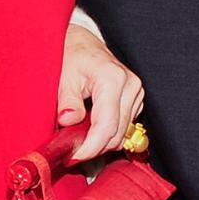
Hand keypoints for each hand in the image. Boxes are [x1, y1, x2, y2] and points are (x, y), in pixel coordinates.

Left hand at [59, 21, 144, 163]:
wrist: (81, 42)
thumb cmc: (71, 55)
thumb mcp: (62, 75)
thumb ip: (67, 100)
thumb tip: (68, 121)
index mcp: (113, 79)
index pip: (106, 126)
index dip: (89, 147)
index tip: (73, 157)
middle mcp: (130, 85)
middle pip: (116, 133)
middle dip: (94, 148)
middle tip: (71, 153)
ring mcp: (136, 92)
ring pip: (122, 133)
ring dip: (101, 142)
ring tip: (78, 141)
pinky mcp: (135, 98)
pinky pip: (125, 126)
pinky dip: (108, 134)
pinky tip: (91, 131)